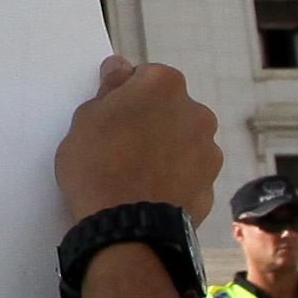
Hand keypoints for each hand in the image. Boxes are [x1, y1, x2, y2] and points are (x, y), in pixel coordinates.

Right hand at [52, 53, 218, 227]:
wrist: (127, 229)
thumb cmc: (98, 166)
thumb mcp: (86, 118)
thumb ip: (109, 88)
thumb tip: (120, 67)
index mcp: (164, 85)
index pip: (145, 77)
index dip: (125, 96)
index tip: (110, 117)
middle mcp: (196, 112)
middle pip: (170, 109)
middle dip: (150, 122)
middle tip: (119, 147)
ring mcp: (208, 151)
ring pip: (182, 143)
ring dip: (165, 152)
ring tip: (134, 177)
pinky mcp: (211, 187)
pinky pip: (188, 176)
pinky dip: (174, 181)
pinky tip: (149, 196)